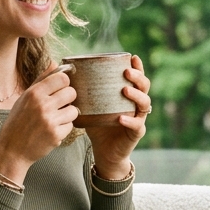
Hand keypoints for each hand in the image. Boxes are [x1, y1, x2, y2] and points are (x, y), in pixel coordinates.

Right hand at [0, 65, 78, 183]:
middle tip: (59, 104)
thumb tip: (55, 62)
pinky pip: (70, 125)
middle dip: (68, 98)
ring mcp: (50, 121)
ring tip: (56, 118)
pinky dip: (64, 128)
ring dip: (68, 114)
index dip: (64, 83)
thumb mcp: (24, 98)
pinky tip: (52, 130)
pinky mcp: (56, 135)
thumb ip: (41, 80)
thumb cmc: (17, 122)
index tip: (60, 89)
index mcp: (34, 93)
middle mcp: (42, 105)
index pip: (62, 78)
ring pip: (74, 110)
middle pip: (72, 92)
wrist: (11, 150)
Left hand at [87, 55, 150, 179]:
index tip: (132, 57)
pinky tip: (121, 117)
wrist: (103, 151)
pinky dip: (130, 120)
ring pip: (145, 104)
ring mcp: (138, 118)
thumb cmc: (97, 125)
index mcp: (128, 95)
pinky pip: (137, 125)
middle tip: (126, 72)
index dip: (138, 67)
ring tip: (125, 90)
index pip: (137, 78)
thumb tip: (63, 74)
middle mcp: (136, 105)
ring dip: (136, 95)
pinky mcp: (136, 133)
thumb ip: (83, 91)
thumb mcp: (90, 105)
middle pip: (145, 87)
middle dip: (138, 77)